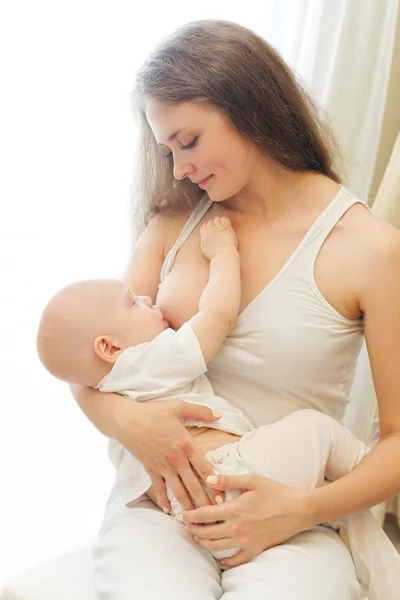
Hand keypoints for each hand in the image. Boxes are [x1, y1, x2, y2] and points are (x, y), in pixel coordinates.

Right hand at [116, 399, 223, 511]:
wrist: (127, 420)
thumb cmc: (153, 412)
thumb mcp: (179, 407)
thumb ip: (201, 411)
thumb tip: (219, 415)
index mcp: (187, 445)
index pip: (205, 469)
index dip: (215, 485)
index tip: (222, 498)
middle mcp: (177, 459)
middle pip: (194, 485)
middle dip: (204, 501)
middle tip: (214, 515)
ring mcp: (163, 466)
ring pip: (178, 490)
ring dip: (187, 505)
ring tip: (195, 518)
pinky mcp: (150, 469)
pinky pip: (159, 488)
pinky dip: (163, 500)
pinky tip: (168, 510)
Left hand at [182, 472, 314, 566]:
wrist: (298, 509)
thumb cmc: (276, 492)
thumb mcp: (252, 480)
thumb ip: (228, 480)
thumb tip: (209, 479)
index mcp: (234, 509)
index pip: (205, 515)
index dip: (191, 515)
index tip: (183, 515)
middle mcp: (237, 528)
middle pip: (207, 533)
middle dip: (194, 530)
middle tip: (187, 526)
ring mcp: (246, 541)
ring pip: (217, 547)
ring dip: (204, 543)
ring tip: (198, 538)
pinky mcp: (256, 549)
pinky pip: (236, 560)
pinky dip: (225, 560)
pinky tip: (220, 558)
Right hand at [200, 216, 237, 260]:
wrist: (223, 255)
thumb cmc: (215, 255)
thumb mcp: (204, 248)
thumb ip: (204, 240)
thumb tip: (204, 237)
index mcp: (204, 235)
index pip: (203, 225)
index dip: (207, 226)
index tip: (210, 229)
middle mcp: (210, 230)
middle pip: (210, 221)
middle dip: (213, 224)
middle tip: (217, 228)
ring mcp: (218, 228)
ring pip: (217, 218)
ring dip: (219, 221)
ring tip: (222, 226)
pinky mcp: (227, 228)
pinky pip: (225, 219)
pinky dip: (225, 220)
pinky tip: (226, 225)